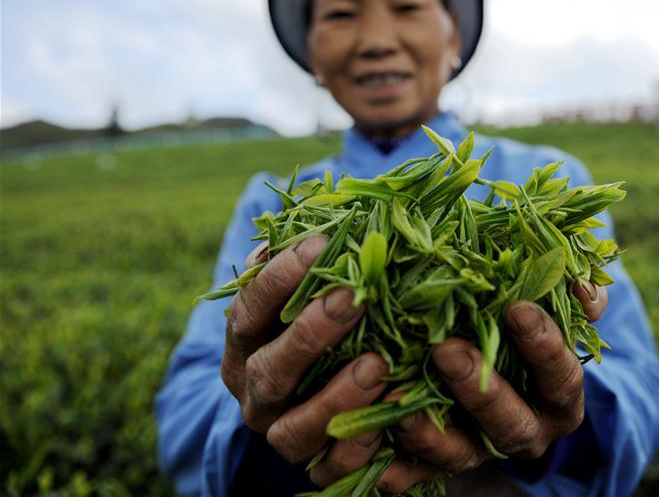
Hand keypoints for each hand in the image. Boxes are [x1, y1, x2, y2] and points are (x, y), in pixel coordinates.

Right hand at [220, 236, 389, 486]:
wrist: (318, 390)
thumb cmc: (322, 315)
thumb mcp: (312, 284)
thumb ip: (313, 254)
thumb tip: (335, 211)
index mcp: (246, 341)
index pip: (249, 309)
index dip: (280, 279)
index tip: (321, 246)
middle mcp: (254, 390)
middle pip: (268, 369)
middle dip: (309, 334)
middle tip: (352, 300)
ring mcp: (281, 431)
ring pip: (293, 429)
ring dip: (335, 396)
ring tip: (378, 365)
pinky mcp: (314, 466)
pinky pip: (329, 471)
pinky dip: (357, 450)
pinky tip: (389, 419)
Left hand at [376, 282, 608, 491]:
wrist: (503, 364)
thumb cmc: (530, 324)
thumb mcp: (557, 306)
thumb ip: (577, 296)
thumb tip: (581, 285)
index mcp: (560, 396)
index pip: (560, 375)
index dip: (543, 346)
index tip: (518, 309)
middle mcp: (527, 429)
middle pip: (511, 422)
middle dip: (480, 390)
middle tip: (446, 350)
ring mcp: (484, 448)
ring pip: (463, 454)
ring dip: (432, 435)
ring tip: (401, 409)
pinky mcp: (443, 460)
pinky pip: (422, 472)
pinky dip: (401, 469)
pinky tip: (380, 465)